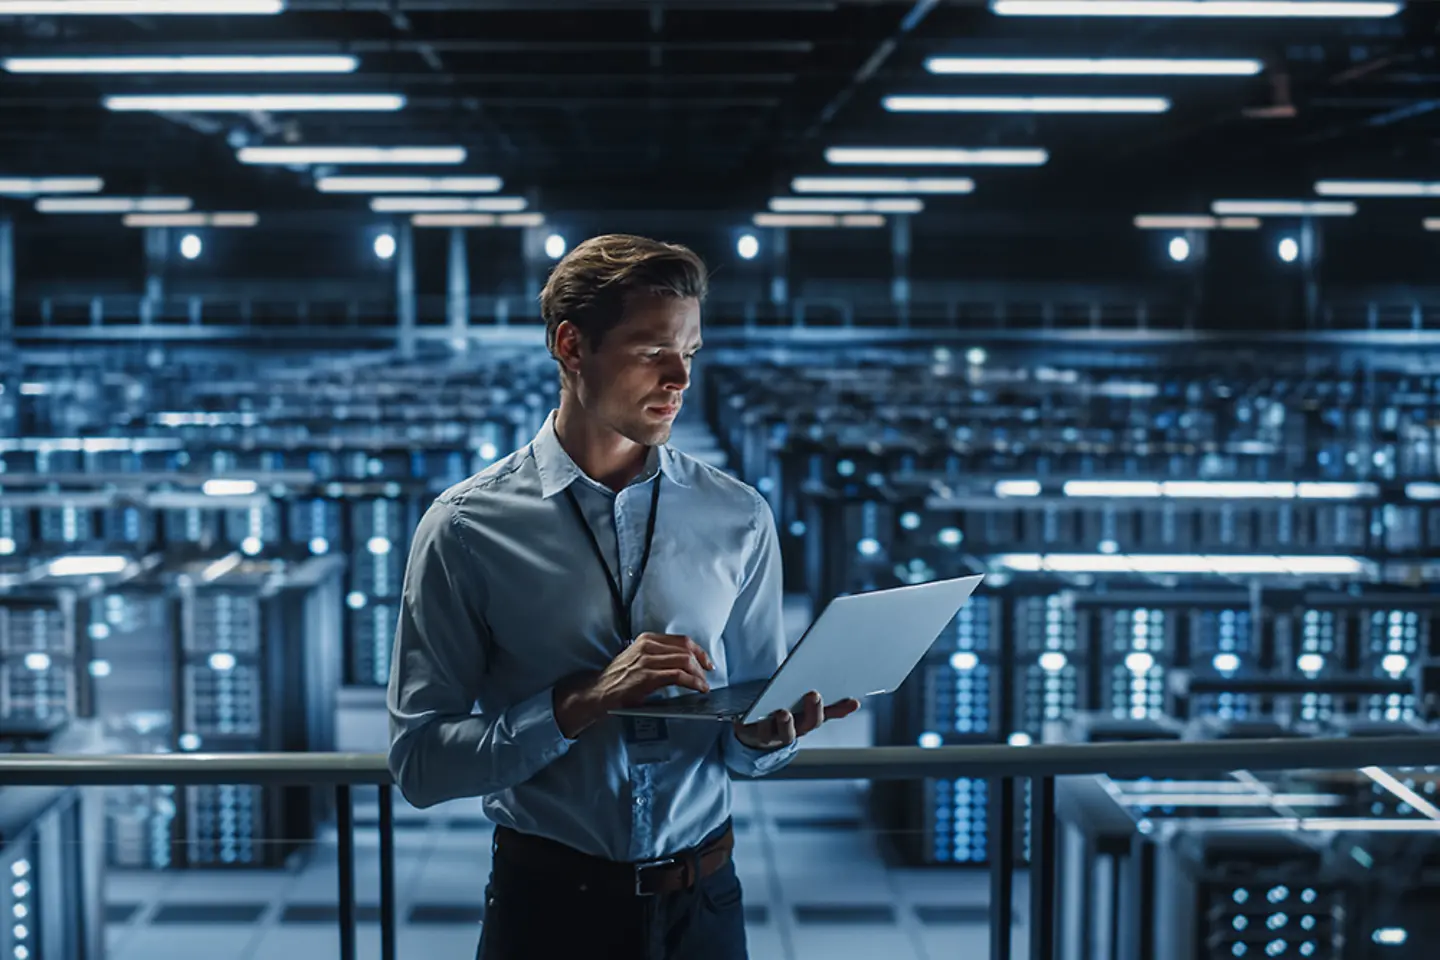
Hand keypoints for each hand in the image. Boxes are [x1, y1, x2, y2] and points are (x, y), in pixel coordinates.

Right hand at [554, 633, 713, 737]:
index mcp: (647, 639)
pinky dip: (692, 682)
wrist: (599, 691)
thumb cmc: (619, 677)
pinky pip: (678, 676)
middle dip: (702, 662)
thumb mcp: (638, 657)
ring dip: (699, 674)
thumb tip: (683, 661)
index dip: (698, 650)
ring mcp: (647, 661)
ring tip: (703, 685)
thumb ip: (657, 654)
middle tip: (707, 675)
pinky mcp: (647, 677)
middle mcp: (647, 646)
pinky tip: (697, 688)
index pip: (681, 640)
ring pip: (684, 661)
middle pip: (686, 649)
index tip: (706, 661)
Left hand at [732, 691, 860, 751]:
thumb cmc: (780, 713)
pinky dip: (757, 724)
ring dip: (785, 723)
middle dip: (812, 711)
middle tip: (814, 694)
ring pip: (782, 733)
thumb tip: (855, 702)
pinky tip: (756, 713)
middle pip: (807, 724)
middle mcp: (793, 731)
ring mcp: (773, 735)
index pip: (825, 715)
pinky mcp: (752, 734)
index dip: (840, 709)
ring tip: (784, 712)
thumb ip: (825, 707)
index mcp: (806, 721)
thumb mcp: (801, 708)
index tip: (853, 700)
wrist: (749, 730)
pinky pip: (756, 731)